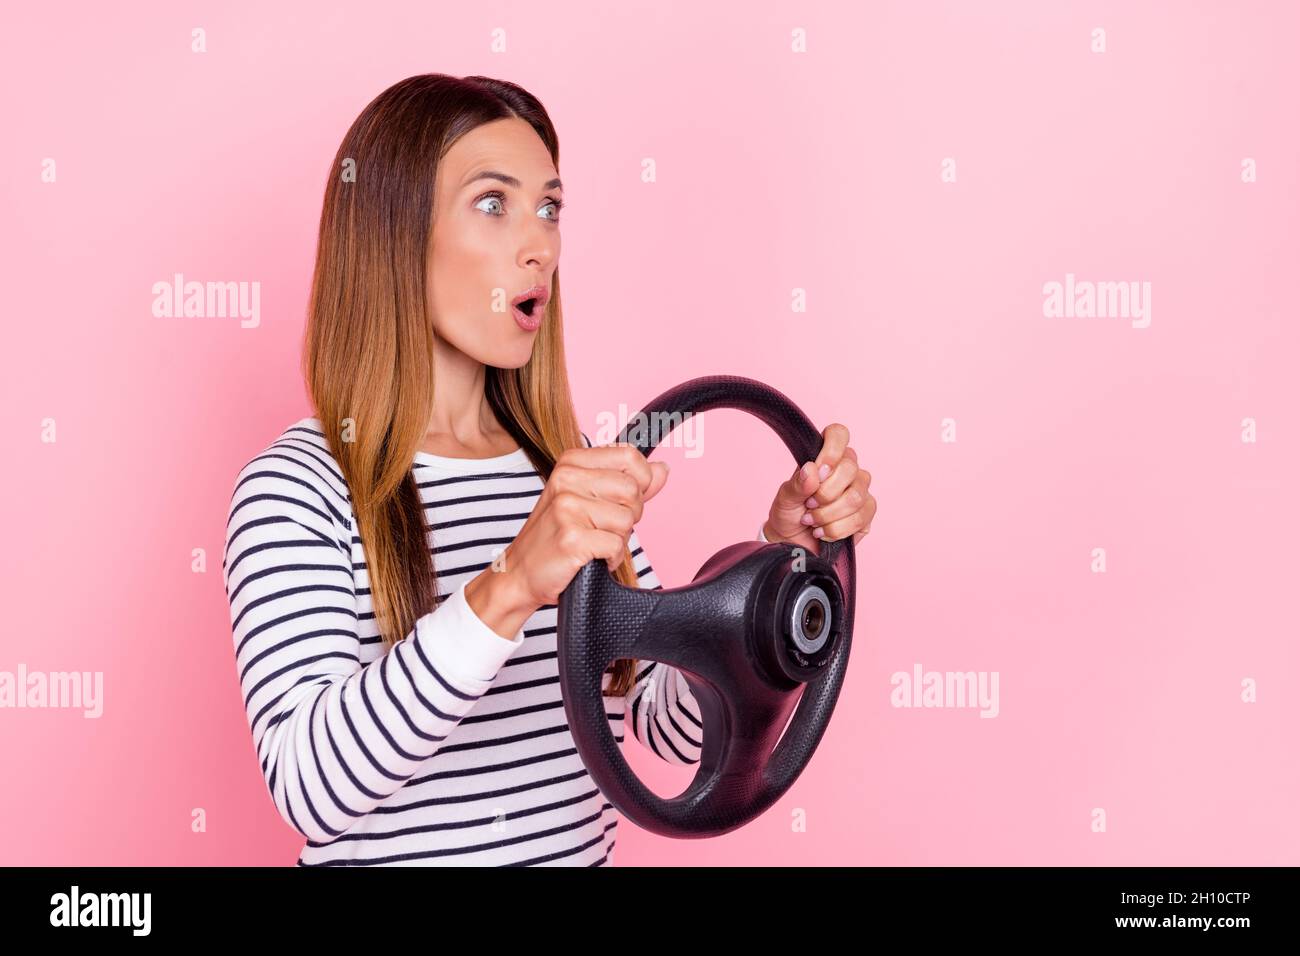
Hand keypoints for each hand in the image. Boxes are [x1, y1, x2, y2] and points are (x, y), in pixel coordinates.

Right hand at [503, 442, 670, 607]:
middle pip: (633, 490)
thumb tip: (662, 470)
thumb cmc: (556, 536)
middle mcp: (566, 480)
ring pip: (627, 520)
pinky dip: (610, 559)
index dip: (640, 483)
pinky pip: (616, 546)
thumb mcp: (588, 499)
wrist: (520, 573)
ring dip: (618, 540)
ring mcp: (567, 508)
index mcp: (571, 463)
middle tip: (602, 528)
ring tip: (593, 543)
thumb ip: (628, 483)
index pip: (630, 457)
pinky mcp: (571, 538)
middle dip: (629, 515)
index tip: (622, 501)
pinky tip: (592, 559)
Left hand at [762, 422, 875, 555]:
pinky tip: (823, 532)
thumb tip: (812, 470)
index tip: (818, 472)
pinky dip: (837, 529)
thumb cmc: (789, 513)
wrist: (791, 542)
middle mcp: (848, 470)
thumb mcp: (785, 498)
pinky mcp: (867, 515)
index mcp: (827, 457)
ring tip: (812, 521)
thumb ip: (798, 484)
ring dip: (828, 515)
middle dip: (824, 494)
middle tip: (809, 505)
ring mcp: (861, 491)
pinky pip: (861, 518)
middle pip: (850, 470)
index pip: (839, 434)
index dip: (831, 451)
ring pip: (856, 497)